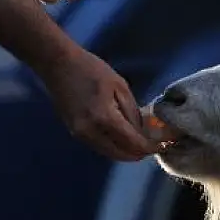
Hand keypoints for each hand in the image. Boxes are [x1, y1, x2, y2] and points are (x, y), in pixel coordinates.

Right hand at [39, 49, 159, 160]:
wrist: (58, 64)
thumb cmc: (92, 70)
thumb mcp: (120, 87)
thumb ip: (133, 112)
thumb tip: (144, 132)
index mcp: (104, 118)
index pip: (133, 143)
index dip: (149, 147)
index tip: (162, 146)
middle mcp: (91, 132)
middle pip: (121, 154)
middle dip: (139, 153)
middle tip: (152, 147)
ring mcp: (80, 134)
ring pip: (109, 153)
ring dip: (126, 153)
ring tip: (140, 145)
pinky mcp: (75, 133)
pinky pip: (99, 147)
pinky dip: (113, 147)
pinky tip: (123, 140)